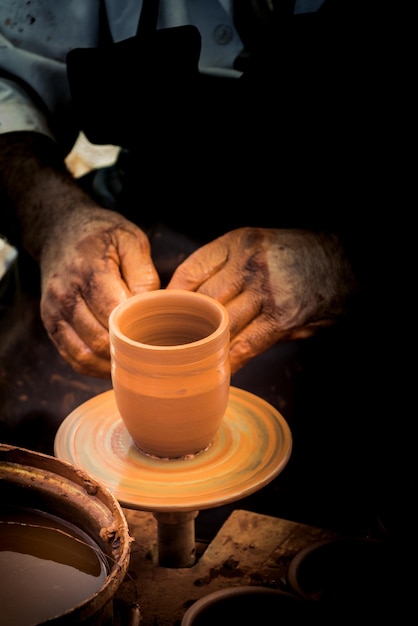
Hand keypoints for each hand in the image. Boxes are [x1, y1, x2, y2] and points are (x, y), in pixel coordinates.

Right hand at [39, 207, 159, 377]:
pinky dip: (95, 367)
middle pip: (99, 339)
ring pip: (85, 355)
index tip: (158, 331)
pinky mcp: (50, 324)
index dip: (138, 328)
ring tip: (136, 360)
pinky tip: (115, 362)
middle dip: (128, 349)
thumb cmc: (102, 237)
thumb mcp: (131, 240)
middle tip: (153, 350)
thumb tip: (151, 309)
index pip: (114, 314)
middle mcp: (65, 293)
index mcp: (88, 270)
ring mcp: (53, 311)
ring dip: (112, 363)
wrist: (60, 231)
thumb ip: (144, 274)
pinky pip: (73, 358)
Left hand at [167, 228, 356, 373]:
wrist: (346, 261)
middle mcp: (247, 263)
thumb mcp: (259, 247)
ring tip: (189, 363)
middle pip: (200, 302)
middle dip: (183, 327)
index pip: (189, 272)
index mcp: (237, 243)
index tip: (160, 317)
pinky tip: (219, 371)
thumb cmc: (299, 257)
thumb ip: (228, 271)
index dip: (171, 299)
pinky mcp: (282, 318)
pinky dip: (230, 361)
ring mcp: (265, 291)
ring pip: (219, 325)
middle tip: (167, 347)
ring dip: (203, 347)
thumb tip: (191, 303)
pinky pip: (246, 344)